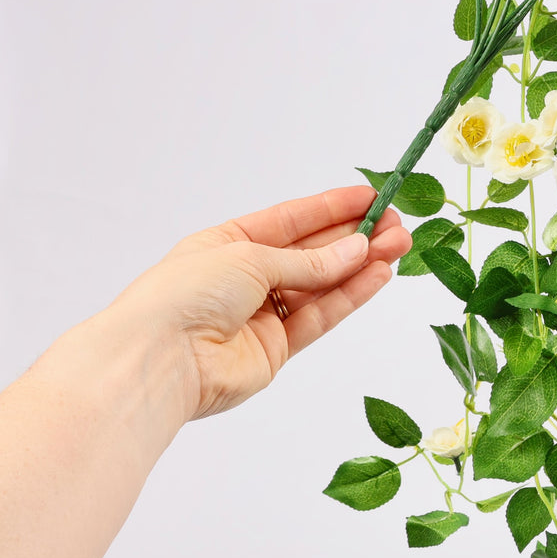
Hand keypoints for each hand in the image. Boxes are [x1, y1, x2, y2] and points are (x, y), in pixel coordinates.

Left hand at [104, 186, 411, 421]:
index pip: (291, 220)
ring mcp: (261, 315)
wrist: (157, 360)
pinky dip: (349, 296)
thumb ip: (309, 260)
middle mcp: (246, 277)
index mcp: (228, 243)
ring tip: (399, 246)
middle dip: (356, 237)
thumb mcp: (250, 258)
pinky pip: (320, 316)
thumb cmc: (186, 293)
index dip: (333, 208)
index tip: (373, 197)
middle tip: (397, 225)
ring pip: (322, 285)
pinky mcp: (275, 349)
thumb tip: (357, 249)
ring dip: (361, 265)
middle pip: (312, 253)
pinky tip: (378, 275)